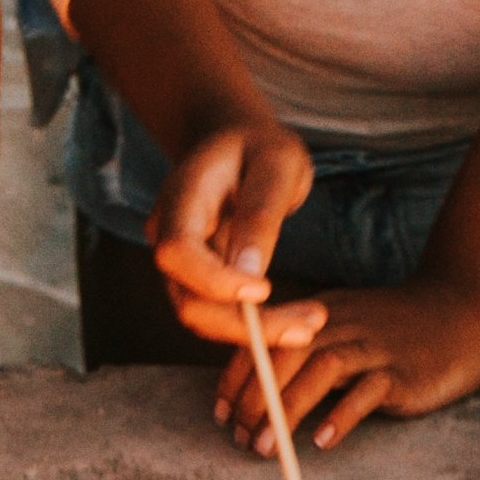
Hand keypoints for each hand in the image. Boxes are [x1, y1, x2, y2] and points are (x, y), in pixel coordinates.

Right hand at [150, 119, 323, 348]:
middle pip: (188, 300)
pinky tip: (296, 322)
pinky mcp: (198, 281)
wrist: (237, 146)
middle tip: (308, 328)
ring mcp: (180, 263)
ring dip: (255, 334)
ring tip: (311, 325)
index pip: (177, 252)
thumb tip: (250, 275)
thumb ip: (261, 212)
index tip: (265, 290)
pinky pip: (218, 316)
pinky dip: (255, 327)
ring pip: (203, 318)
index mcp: (181, 197)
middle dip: (245, 325)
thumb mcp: (277, 163)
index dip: (214, 281)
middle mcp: (168, 235)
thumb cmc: (260, 147)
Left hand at [216, 282, 479, 452]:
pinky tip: (323, 442)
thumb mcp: (342, 332)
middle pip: (284, 356)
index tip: (221, 412)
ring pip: (320, 372)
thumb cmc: (394, 331)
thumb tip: (257, 395)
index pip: (264, 340)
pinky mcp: (402, 371)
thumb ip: (304, 355)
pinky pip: (367, 392)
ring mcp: (373, 346)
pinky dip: (341, 416)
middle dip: (254, 399)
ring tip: (267, 448)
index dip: (236, 377)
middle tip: (239, 437)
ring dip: (286, 411)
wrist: (463, 310)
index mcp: (317, 315)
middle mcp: (340, 325)